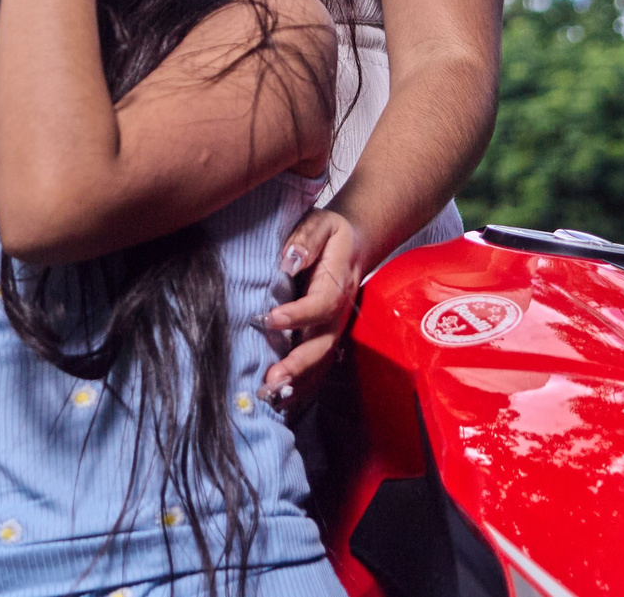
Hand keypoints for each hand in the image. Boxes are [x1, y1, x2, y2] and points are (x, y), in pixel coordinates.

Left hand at [262, 207, 362, 406]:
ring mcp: (334, 328)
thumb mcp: (321, 224)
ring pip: (320, 362)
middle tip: (271, 379)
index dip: (298, 315)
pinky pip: (318, 367)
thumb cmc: (331, 233)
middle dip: (298, 364)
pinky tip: (280, 400)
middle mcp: (338, 312)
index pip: (321, 304)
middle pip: (322, 343)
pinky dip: (301, 386)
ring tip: (271, 396)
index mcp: (337, 282)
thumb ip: (306, 238)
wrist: (354, 245)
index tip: (269, 318)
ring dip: (297, 382)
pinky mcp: (326, 338)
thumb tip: (289, 259)